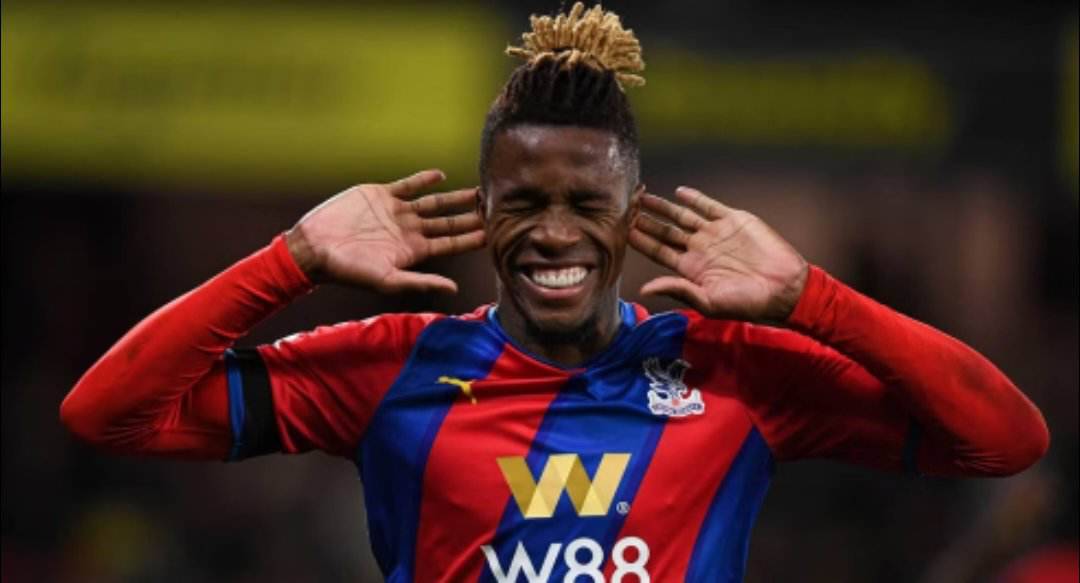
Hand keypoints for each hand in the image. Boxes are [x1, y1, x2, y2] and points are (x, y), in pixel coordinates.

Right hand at [286, 169, 484, 293]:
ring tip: (477, 192)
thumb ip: (421, 282)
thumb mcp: (387, 280)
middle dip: (471, 217)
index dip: (473, 238)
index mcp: (414, 251)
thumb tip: (454, 289)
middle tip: (496, 207)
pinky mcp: (381, 195)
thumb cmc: (349, 270)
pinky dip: (424, 180)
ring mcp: (397, 211)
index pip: (451, 243)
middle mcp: (409, 230)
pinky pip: (408, 185)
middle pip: (448, 222)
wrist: (316, 247)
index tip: (497, 231)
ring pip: (433, 203)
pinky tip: (441, 176)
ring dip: (455, 198)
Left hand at [629, 187, 808, 320]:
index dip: (640, 240)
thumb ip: (677, 290)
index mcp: (691, 269)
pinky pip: (710, 206)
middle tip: (625, 207)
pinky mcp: (734, 221)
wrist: (784, 288)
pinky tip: (678, 193)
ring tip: (643, 196)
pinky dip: (695, 199)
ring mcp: (716, 234)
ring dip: (663, 207)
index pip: (658, 251)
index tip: (621, 229)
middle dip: (645, 220)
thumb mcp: (708, 301)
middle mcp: (699, 249)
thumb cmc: (747, 303)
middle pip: (665, 231)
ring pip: (683, 216)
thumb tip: (644, 289)